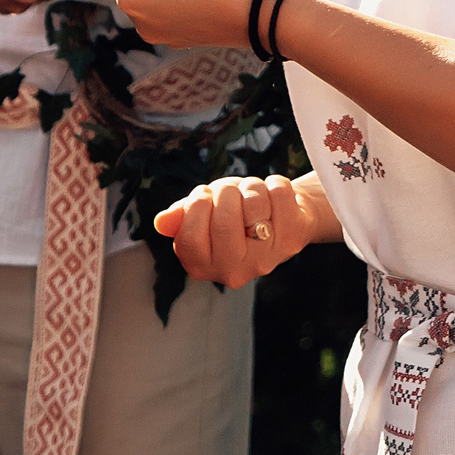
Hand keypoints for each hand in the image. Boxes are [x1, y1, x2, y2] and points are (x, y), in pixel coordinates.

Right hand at [156, 174, 321, 288]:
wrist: (279, 216)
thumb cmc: (233, 213)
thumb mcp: (202, 213)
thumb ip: (181, 217)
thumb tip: (161, 222)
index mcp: (204, 265)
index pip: (191, 240)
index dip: (195, 208)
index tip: (205, 197)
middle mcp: (234, 271)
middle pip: (223, 224)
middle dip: (225, 194)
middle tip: (230, 193)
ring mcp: (266, 258)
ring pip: (254, 205)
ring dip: (250, 186)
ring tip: (251, 194)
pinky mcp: (292, 240)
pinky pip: (279, 195)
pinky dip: (274, 183)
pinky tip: (273, 195)